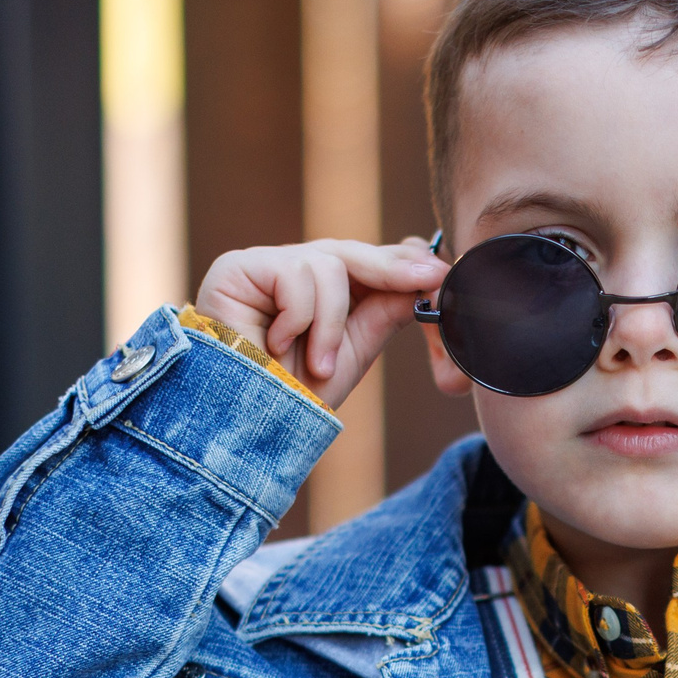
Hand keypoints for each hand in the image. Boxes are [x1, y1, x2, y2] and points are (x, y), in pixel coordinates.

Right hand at [195, 236, 445, 411]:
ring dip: (332, 322)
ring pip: (328, 265)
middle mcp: (287, 271)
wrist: (249, 424)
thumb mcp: (353, 350)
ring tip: (318, 362)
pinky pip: (296, 275)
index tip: (440, 271)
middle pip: (350, 253)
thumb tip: (426, 275)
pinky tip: (279, 345)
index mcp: (315, 290)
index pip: (362, 259)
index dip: (401, 262)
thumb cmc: (296, 394)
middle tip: (431, 277)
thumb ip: (383, 310)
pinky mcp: (237, 268)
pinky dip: (300, 317)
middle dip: (392, 270)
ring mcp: (261, 266)